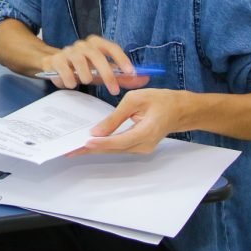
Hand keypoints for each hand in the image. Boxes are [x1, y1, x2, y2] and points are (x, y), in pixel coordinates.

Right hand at [40, 35, 148, 95]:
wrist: (55, 65)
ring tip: (86, 82)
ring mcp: (68, 51)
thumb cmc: (84, 69)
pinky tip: (72, 84)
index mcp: (96, 44)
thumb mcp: (104, 72)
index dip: (122, 59)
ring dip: (86, 76)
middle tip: (114, 91)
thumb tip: (145, 78)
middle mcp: (82, 45)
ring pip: (80, 62)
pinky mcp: (56, 60)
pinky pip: (65, 70)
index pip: (111, 47)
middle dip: (107, 74)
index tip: (131, 72)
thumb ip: (123, 76)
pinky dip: (70, 79)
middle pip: (97, 55)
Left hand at [69, 88, 186, 155]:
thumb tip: (97, 131)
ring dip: (94, 149)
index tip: (85, 143)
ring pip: (114, 150)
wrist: (180, 110)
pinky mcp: (138, 146)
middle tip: (69, 150)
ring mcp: (142, 148)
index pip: (119, 141)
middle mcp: (144, 145)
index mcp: (146, 132)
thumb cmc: (160, 100)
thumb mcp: (136, 100)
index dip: (101, 143)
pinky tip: (89, 144)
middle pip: (113, 149)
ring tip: (74, 149)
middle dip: (90, 149)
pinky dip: (103, 146)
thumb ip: (115, 116)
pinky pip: (118, 147)